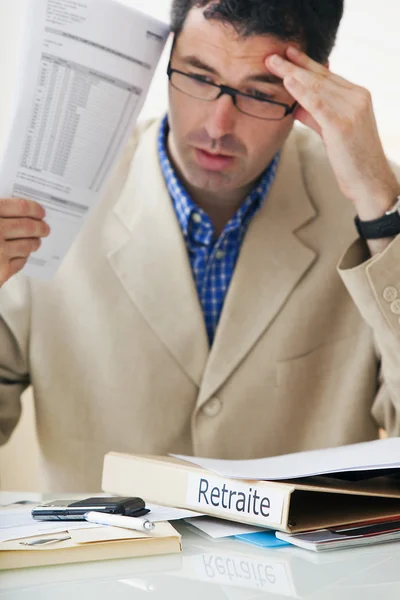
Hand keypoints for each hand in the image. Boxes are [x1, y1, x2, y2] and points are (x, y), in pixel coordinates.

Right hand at [0, 198, 49, 285]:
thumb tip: (22, 208)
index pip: (20, 207)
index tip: (40, 211)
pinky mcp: (2, 271)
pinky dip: (22, 257)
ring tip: (35, 242)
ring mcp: (0, 252)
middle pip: (28, 227)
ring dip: (34, 243)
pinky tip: (20, 255)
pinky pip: (20, 262)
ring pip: (27, 245)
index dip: (34, 208)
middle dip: (40, 227)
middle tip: (45, 228)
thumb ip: (0, 209)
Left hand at [267, 47, 398, 220]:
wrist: (369, 181)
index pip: (327, 75)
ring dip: (293, 73)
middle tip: (273, 55)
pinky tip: (288, 81)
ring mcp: (351, 109)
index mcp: (357, 96)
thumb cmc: (351, 159)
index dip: (306, 63)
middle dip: (295, 65)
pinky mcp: (342, 124)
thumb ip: (315, 115)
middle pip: (320, 76)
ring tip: (273, 64)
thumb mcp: (332, 132)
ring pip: (317, 86)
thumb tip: (295, 105)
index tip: (288, 54)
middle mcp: (356, 97)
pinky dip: (301, 91)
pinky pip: (318, 103)